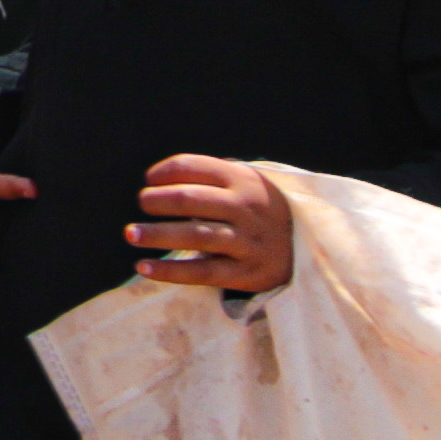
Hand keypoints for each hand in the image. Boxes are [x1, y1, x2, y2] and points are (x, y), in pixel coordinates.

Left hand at [134, 151, 295, 293]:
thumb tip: (154, 179)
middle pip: (191, 200)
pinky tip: (143, 267)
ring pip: (195, 235)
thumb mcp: (244, 184)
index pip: (193, 167)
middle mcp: (245, 208)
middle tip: (142, 203)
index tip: (150, 180)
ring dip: (158, 234)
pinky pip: (203, 272)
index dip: (164, 172)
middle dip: (158, 200)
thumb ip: (208, 178)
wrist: (308, 246)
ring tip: (131, 234)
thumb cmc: (258, 210)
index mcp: (242, 179)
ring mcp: (247, 241)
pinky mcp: (246, 272)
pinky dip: (170, 271)